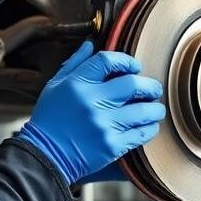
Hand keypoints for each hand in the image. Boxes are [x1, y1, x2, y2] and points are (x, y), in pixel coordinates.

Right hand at [17, 41, 165, 184]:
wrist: (45, 156)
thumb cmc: (50, 119)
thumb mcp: (55, 86)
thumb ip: (74, 64)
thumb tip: (90, 44)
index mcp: (77, 84)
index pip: (108, 60)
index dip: (126, 61)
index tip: (135, 67)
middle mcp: (92, 102)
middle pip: (133, 84)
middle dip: (150, 86)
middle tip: (154, 89)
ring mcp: (103, 125)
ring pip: (144, 111)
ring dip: (155, 109)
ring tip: (155, 109)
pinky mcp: (112, 145)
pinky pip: (142, 134)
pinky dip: (149, 128)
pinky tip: (147, 126)